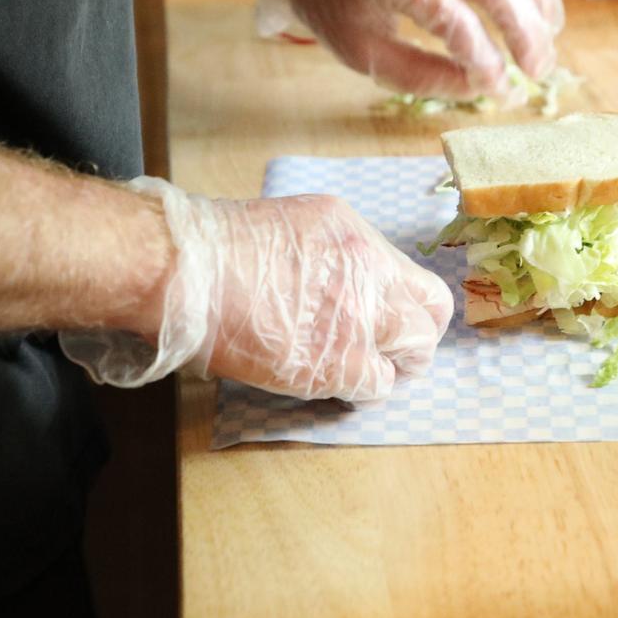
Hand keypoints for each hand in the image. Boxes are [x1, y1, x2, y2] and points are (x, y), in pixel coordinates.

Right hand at [60, 179, 452, 401]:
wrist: (189, 273)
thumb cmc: (221, 250)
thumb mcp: (297, 228)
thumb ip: (337, 257)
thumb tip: (348, 284)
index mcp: (359, 240)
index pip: (421, 283)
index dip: (416, 309)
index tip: (402, 322)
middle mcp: (369, 276)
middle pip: (428, 319)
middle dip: (414, 341)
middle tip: (394, 355)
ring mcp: (357, 321)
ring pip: (413, 355)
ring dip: (394, 367)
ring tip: (369, 371)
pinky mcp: (336, 363)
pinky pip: (376, 385)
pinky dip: (364, 389)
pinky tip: (340, 382)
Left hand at [256, 0, 563, 102]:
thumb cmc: (337, 7)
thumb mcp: (364, 55)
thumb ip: (421, 76)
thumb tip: (479, 89)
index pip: (454, 21)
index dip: (484, 60)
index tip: (498, 90)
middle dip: (524, 32)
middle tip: (538, 71)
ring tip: (549, 40)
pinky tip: (539, 4)